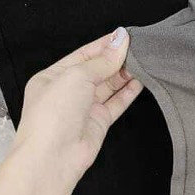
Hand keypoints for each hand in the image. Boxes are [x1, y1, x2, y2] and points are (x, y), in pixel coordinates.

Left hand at [12, 27, 142, 186]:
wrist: (52, 158)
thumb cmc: (54, 114)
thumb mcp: (77, 76)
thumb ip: (103, 60)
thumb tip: (121, 39)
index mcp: (53, 76)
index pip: (83, 54)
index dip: (104, 44)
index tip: (125, 35)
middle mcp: (68, 91)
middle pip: (97, 69)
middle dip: (116, 58)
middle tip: (138, 47)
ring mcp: (83, 107)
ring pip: (108, 85)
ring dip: (124, 74)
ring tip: (143, 61)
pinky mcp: (97, 122)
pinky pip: (115, 103)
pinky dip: (128, 92)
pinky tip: (140, 81)